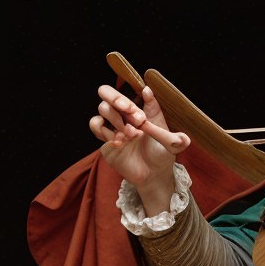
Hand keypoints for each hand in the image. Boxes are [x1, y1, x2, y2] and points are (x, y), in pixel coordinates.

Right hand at [89, 83, 190, 203]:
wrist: (154, 175)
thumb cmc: (162, 153)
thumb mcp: (167, 135)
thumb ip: (156, 113)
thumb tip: (146, 90)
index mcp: (138, 109)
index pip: (127, 91)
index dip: (130, 98)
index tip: (141, 115)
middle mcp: (124, 115)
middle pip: (106, 92)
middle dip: (116, 98)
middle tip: (129, 111)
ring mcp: (113, 126)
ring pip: (102, 109)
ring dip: (116, 119)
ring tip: (131, 134)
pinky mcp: (105, 140)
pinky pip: (97, 126)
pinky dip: (106, 131)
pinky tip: (119, 142)